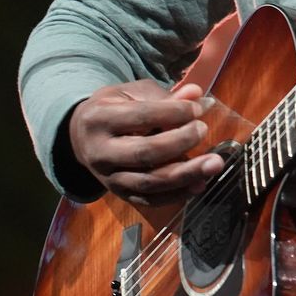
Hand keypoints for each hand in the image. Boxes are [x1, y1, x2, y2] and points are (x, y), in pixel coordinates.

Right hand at [67, 79, 224, 204]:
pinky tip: (200, 184)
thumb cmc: (114, 109)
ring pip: (149, 182)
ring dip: (185, 174)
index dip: (173, 113)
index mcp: (98, 119)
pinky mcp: (120, 195)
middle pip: (144, 152)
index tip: (198, 108)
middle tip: (204, 129)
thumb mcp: (132, 93)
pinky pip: (150, 201)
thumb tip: (197, 95)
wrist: (81, 137)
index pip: (141, 117)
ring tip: (214, 163)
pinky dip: (177, 195)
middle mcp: (100, 152)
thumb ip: (164, 96)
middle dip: (179, 142)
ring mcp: (108, 178)